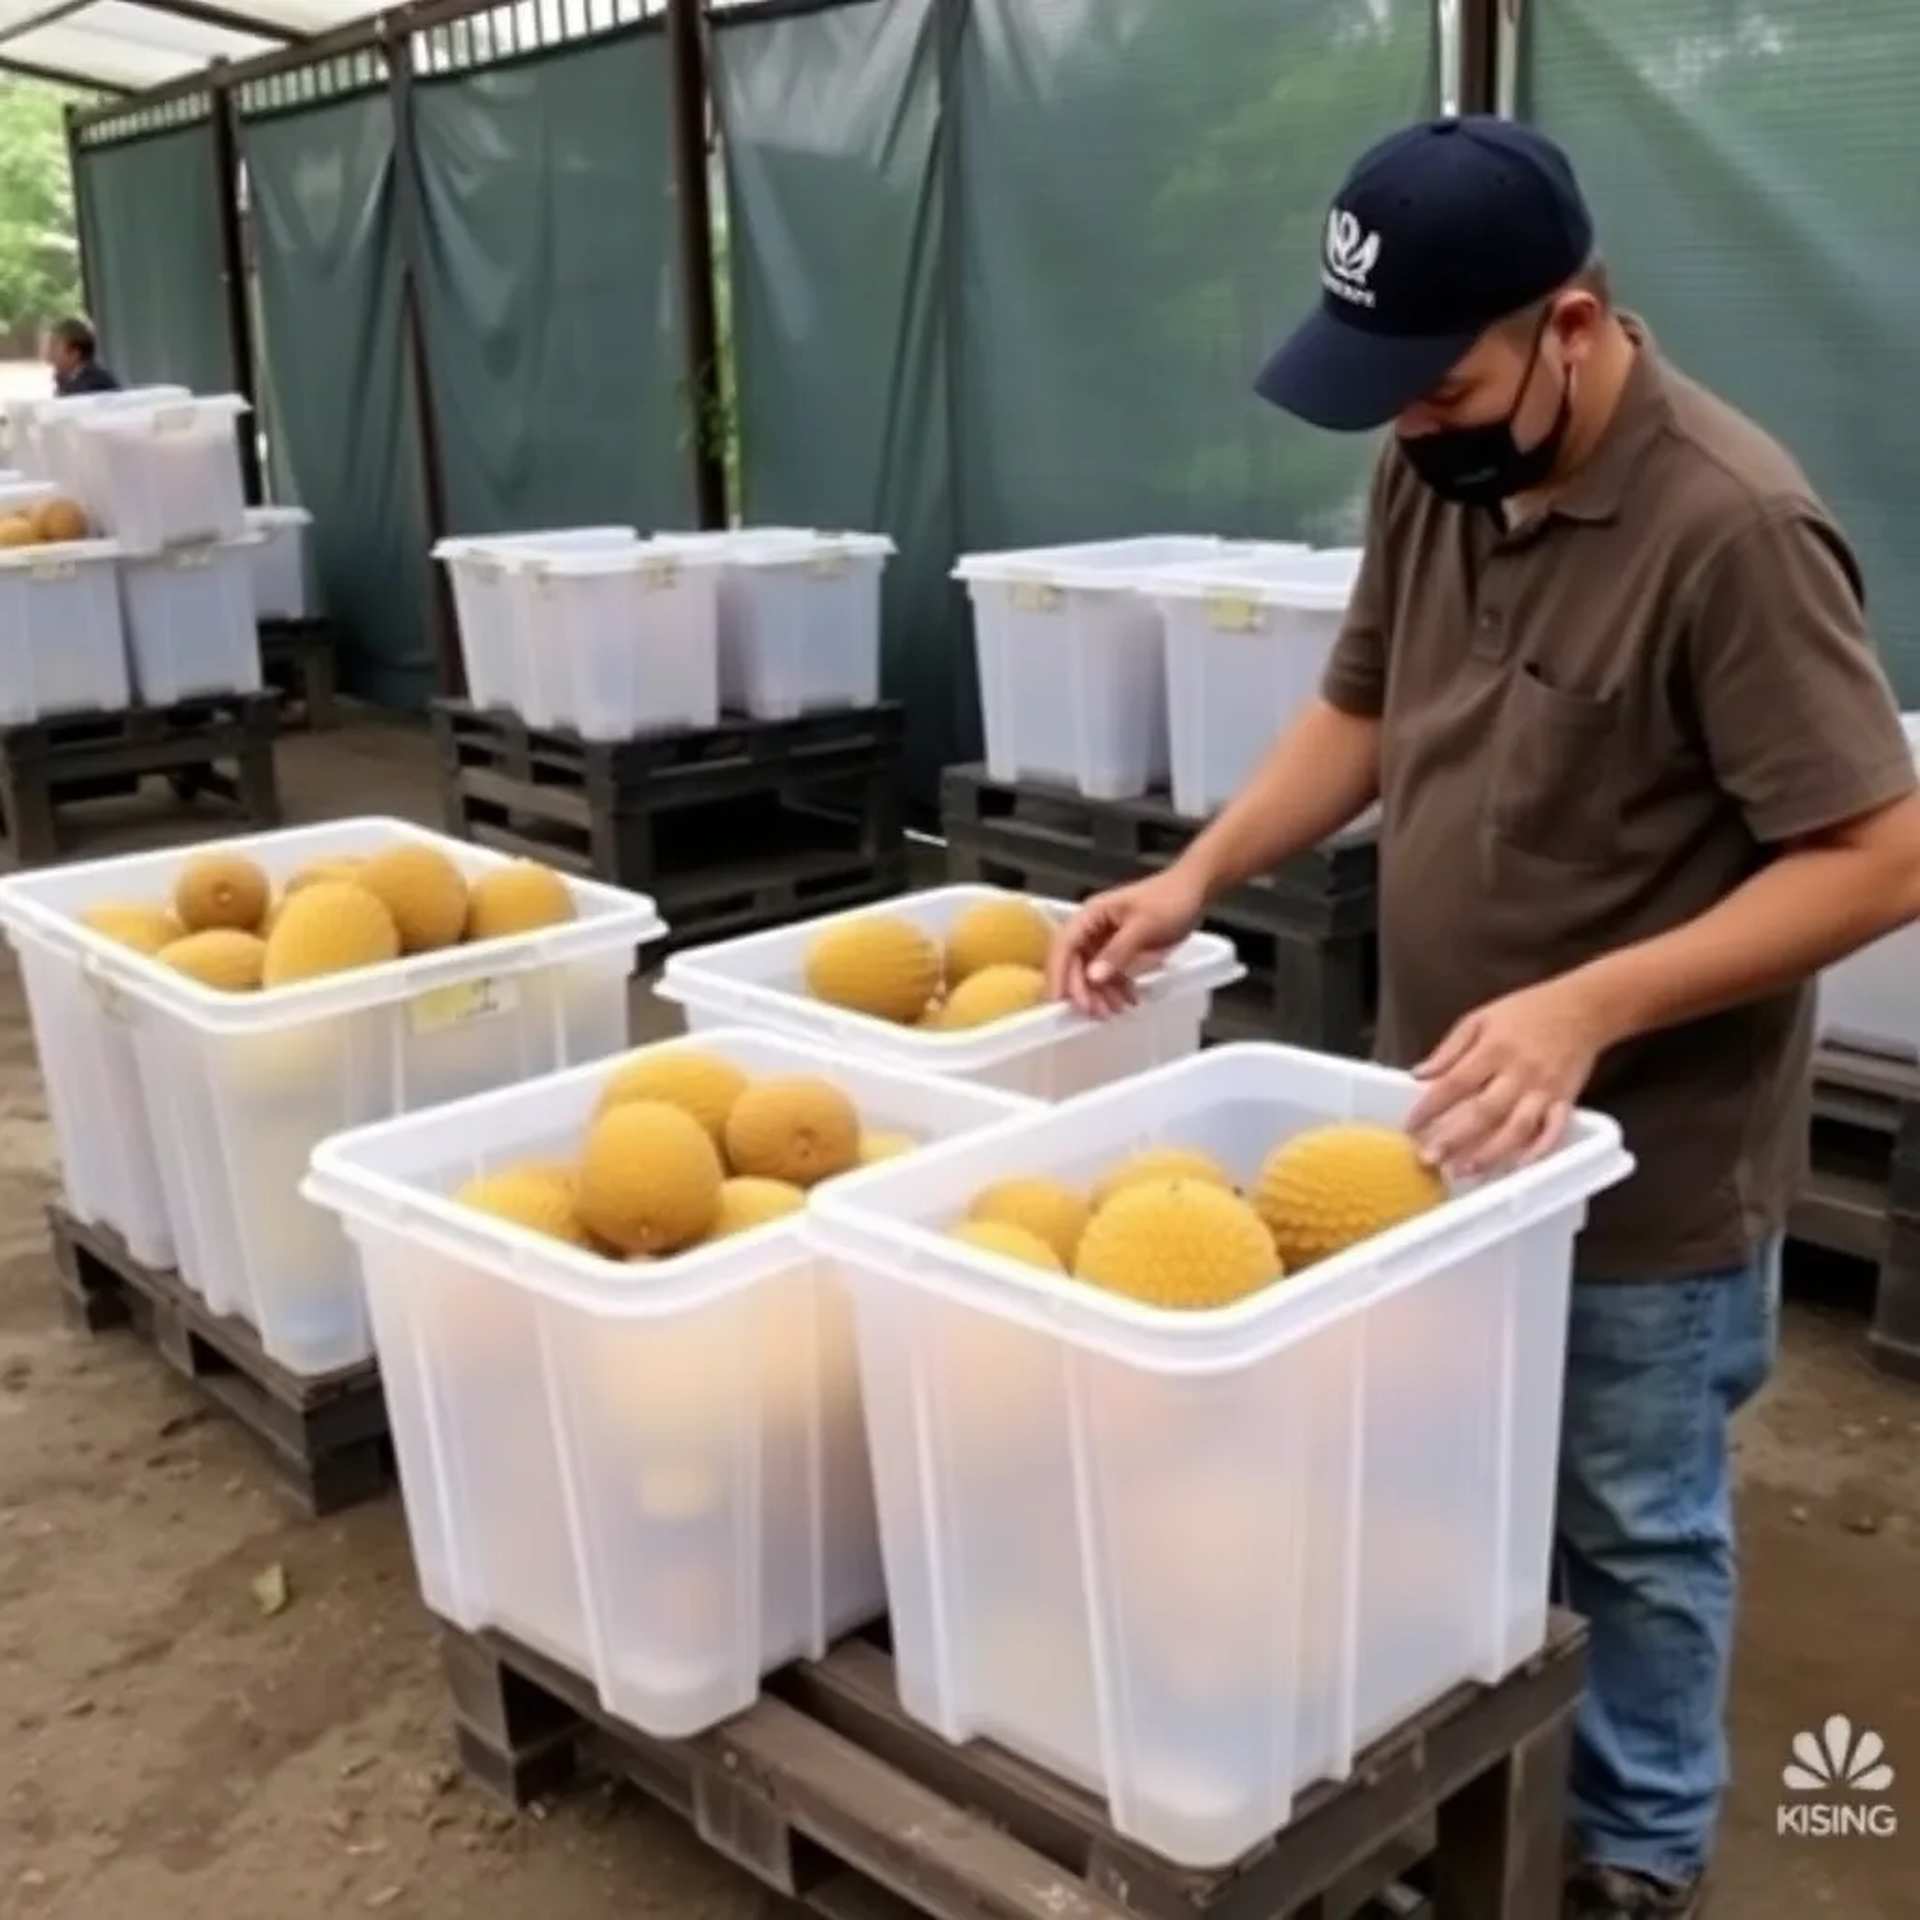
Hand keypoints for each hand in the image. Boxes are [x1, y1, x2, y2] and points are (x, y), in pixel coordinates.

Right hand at [1048, 869, 1206, 1018]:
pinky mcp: (1120, 949)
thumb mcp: (1144, 926)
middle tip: (1096, 1013)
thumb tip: (1092, 977)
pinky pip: (1110, 973)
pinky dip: (1116, 988)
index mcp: (1091, 914)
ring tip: (1115, 1011)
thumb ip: (1117, 951)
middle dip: (1083, 989)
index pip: (1064, 945)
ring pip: (1092, 972)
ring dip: (1100, 993)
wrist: (1195, 891)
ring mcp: (1105, 939)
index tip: (1060, 1002)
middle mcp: (1092, 927)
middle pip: (1075, 962)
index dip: (1058, 974)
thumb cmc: (1170, 900)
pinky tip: (1129, 1001)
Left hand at [1406, 975, 1613, 1177]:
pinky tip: (1517, 1167)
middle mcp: (1520, 1072)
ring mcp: (1545, 1090)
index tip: (1410, 1126)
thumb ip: (1449, 1049)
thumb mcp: (1480, 1018)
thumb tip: (1418, 1075)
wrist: (1582, 1008)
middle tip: (1429, 1159)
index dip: (1431, 1107)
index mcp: (1494, 1049)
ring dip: (1490, 1153)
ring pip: (1517, 1129)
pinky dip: (1537, 1151)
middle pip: (1485, 1112)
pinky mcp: (1567, 1101)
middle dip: (1455, 1139)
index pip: (1456, 1083)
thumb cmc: (1526, 1012)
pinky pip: (1554, 1131)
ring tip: (1463, 1171)